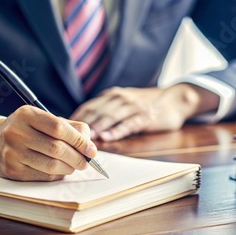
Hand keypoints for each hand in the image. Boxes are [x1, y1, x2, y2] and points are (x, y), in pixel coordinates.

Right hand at [0, 105, 96, 180]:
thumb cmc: (28, 130)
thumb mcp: (44, 120)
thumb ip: (70, 127)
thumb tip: (90, 145)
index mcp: (27, 114)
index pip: (59, 128)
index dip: (79, 140)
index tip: (91, 150)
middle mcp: (16, 132)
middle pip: (57, 149)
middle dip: (77, 158)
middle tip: (85, 162)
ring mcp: (12, 152)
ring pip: (51, 165)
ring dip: (69, 168)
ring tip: (74, 166)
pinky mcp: (12, 170)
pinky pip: (43, 176)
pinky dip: (57, 175)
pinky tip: (60, 170)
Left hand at [71, 83, 218, 140]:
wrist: (174, 99)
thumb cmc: (145, 104)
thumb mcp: (124, 101)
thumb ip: (106, 110)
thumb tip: (83, 125)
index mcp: (112, 95)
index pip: (88, 106)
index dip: (74, 118)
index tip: (61, 129)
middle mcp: (120, 98)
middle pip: (96, 112)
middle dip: (81, 125)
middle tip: (67, 137)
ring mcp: (133, 107)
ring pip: (110, 117)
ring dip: (96, 128)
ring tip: (83, 138)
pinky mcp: (145, 117)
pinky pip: (128, 124)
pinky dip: (116, 131)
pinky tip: (107, 138)